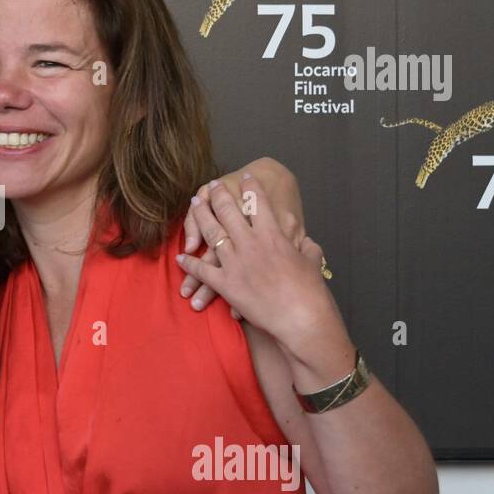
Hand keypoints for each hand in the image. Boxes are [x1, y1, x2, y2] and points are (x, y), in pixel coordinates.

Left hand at [175, 174, 339, 351]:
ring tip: (195, 204)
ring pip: (211, 234)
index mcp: (273, 235)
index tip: (246, 176)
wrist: (300, 317)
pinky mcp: (226, 285)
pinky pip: (203, 270)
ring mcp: (235, 263)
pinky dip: (190, 264)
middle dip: (219, 195)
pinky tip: (181, 256)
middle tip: (213, 185)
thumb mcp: (312, 262)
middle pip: (229, 211)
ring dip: (201, 217)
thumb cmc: (310, 291)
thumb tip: (306, 242)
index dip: (251, 187)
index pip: (259, 203)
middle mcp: (250, 244)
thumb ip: (306, 247)